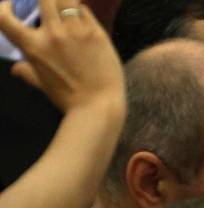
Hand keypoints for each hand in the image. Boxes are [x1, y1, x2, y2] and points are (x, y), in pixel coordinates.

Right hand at [0, 0, 122, 116]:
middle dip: (44, 0)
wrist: (100, 106)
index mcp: (33, 46)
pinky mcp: (96, 33)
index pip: (4, 18)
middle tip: (48, 6)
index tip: (10, 6)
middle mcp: (53, 34)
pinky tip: (81, 15)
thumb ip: (27, 72)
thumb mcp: (42, 84)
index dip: (3, 8)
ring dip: (62, 1)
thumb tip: (15, 69)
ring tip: (64, 6)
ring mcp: (76, 31)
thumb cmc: (68, 99)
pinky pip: (85, 10)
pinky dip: (80, 9)